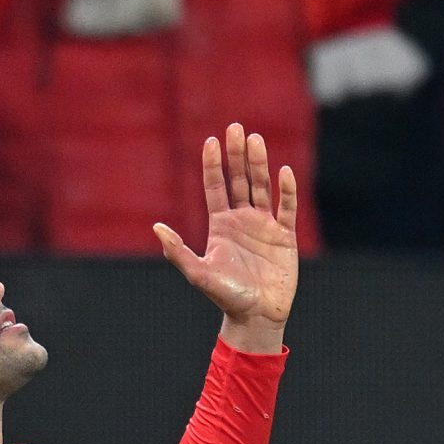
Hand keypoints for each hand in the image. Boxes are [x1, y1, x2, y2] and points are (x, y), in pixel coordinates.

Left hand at [153, 123, 297, 353]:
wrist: (256, 316)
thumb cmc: (225, 297)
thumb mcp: (198, 273)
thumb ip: (177, 251)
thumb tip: (156, 228)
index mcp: (220, 225)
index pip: (216, 186)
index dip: (214, 164)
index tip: (211, 140)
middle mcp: (241, 220)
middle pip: (239, 179)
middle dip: (237, 154)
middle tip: (235, 128)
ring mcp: (264, 226)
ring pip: (261, 187)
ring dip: (259, 164)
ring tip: (256, 139)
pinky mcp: (284, 236)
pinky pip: (286, 207)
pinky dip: (286, 190)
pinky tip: (283, 172)